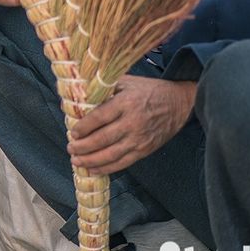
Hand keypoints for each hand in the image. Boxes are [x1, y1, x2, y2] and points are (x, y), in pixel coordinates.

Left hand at [68, 76, 196, 174]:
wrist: (179, 103)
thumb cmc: (149, 90)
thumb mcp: (127, 82)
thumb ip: (104, 88)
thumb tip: (77, 95)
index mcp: (126, 102)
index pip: (99, 117)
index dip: (83, 127)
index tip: (73, 132)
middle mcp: (133, 122)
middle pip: (102, 139)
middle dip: (83, 147)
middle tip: (70, 148)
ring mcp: (139, 138)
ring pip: (111, 154)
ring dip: (91, 160)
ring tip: (77, 161)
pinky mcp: (145, 150)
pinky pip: (123, 162)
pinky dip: (107, 168)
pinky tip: (94, 169)